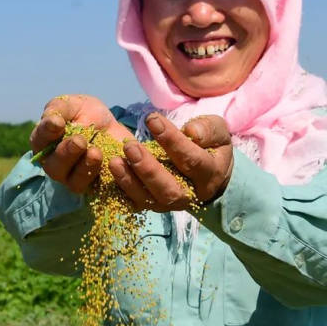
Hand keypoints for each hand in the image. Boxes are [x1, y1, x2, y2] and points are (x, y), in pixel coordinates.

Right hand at [30, 95, 133, 194]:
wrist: (112, 127)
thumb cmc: (86, 113)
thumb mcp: (73, 104)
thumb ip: (59, 109)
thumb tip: (53, 120)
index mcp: (45, 142)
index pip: (40, 140)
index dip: (47, 132)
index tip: (58, 122)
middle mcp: (55, 164)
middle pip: (54, 167)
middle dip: (66, 154)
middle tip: (79, 141)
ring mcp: (73, 179)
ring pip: (74, 182)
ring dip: (84, 168)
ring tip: (96, 152)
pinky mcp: (94, 187)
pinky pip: (97, 189)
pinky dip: (103, 177)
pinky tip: (111, 163)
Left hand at [108, 113, 233, 210]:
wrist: (207, 173)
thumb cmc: (209, 146)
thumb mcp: (217, 132)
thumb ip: (208, 129)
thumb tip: (191, 131)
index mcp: (209, 176)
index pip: (191, 161)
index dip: (172, 141)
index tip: (152, 120)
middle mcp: (189, 196)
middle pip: (169, 190)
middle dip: (148, 169)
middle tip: (129, 146)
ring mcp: (169, 205)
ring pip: (148, 200)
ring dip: (129, 181)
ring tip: (114, 160)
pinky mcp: (151, 205)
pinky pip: (134, 204)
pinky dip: (120, 191)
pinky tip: (109, 174)